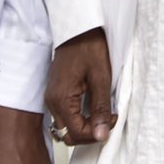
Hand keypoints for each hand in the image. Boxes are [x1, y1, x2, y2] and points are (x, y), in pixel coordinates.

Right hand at [44, 28, 116, 146]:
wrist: (78, 28)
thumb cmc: (89, 46)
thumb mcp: (101, 77)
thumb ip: (100, 107)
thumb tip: (101, 135)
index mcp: (61, 99)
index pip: (76, 133)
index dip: (96, 133)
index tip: (112, 118)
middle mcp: (52, 102)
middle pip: (68, 134)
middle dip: (90, 133)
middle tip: (108, 117)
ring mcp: (52, 98)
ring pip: (67, 127)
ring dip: (85, 126)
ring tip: (103, 111)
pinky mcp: (56, 93)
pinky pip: (66, 115)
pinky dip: (80, 117)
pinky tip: (94, 105)